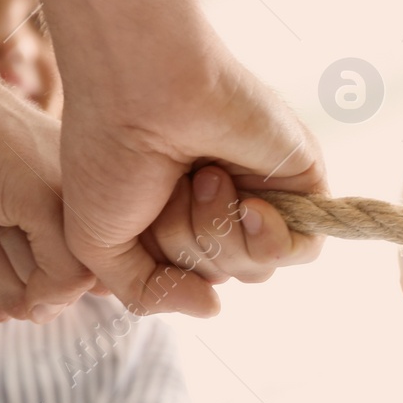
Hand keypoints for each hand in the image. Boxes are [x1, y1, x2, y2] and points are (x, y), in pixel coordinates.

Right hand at [61, 52, 326, 316]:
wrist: (142, 93)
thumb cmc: (109, 154)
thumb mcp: (100, 247)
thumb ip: (150, 294)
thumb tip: (213, 309)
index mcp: (179, 217)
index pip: (192, 279)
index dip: (165, 267)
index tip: (138, 215)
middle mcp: (223, 205)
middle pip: (225, 277)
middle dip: (187, 247)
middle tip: (171, 186)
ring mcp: (264, 193)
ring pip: (257, 268)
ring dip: (217, 234)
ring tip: (201, 177)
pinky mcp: (302, 183)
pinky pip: (301, 251)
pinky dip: (266, 237)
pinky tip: (245, 200)